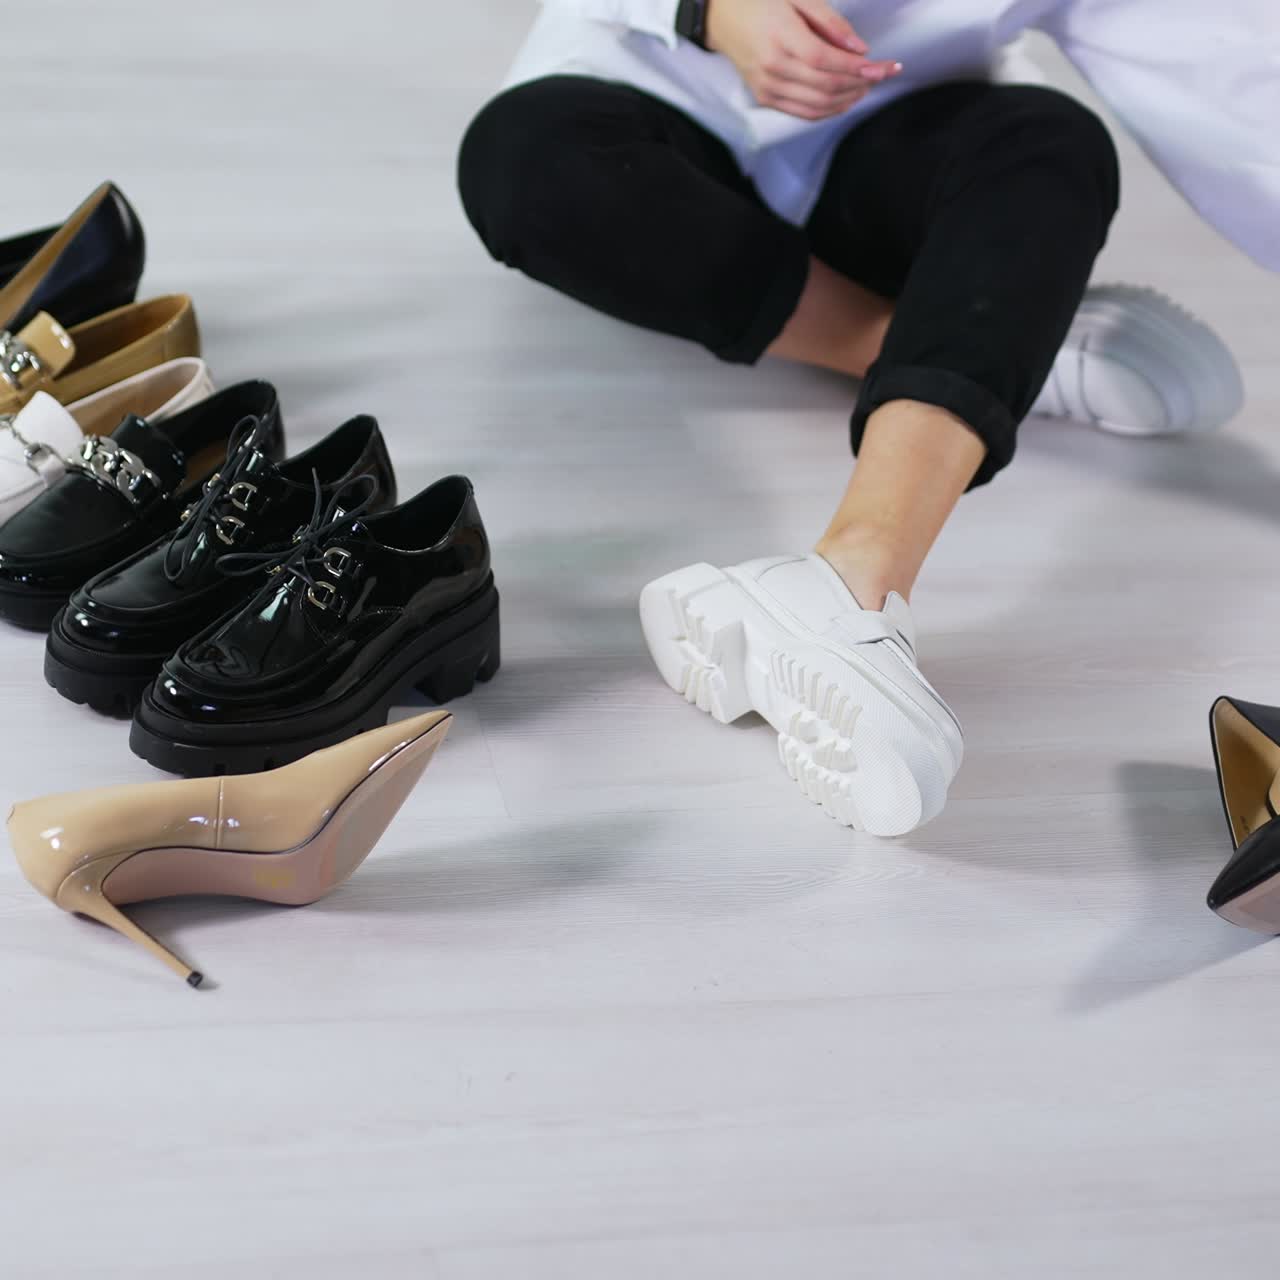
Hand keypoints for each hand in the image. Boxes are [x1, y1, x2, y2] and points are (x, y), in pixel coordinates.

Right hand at [705, 0, 901, 120]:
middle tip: (882, 73)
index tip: (885, 65)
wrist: (722, 18)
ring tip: (867, 85)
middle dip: (861, 83)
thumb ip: (830, 22)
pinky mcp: (766, 98)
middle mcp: (773, 67)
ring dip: (848, 98)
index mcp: (781, 36)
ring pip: (818, 104)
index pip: (827, 61)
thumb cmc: (760, 1)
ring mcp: (768, 87)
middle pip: (826, 86)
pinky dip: (829, 110)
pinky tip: (845, 99)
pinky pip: (803, 113)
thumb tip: (859, 49)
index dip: (858, 68)